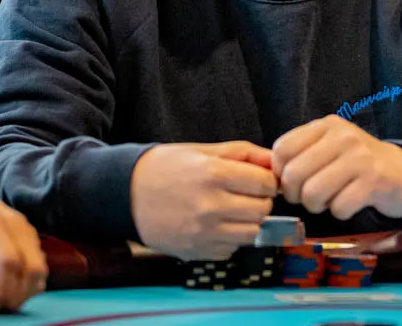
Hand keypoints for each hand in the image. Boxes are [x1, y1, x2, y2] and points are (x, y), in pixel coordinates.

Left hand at [0, 169, 47, 314]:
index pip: (7, 261)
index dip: (1, 290)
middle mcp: (15, 224)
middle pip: (33, 267)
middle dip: (17, 295)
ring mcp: (26, 228)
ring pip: (40, 267)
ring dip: (24, 290)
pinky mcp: (31, 234)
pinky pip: (39, 263)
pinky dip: (27, 281)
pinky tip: (5, 284)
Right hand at [130, 142, 277, 260]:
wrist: (127, 193)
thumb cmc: (167, 167)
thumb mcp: (204, 150)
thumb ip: (244, 153)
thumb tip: (275, 161)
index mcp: (214, 174)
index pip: (265, 184)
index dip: (267, 181)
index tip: (258, 180)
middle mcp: (211, 206)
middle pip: (262, 210)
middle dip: (260, 201)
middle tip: (246, 195)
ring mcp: (203, 232)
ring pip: (252, 234)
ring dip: (249, 222)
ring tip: (233, 211)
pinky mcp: (197, 251)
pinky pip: (231, 249)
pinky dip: (230, 239)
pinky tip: (215, 225)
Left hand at [272, 115, 401, 219]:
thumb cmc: (357, 164)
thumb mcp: (329, 148)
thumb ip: (301, 155)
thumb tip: (270, 176)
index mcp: (326, 126)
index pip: (282, 149)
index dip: (280, 173)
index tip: (293, 182)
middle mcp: (343, 136)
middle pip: (294, 175)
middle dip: (297, 195)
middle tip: (310, 197)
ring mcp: (360, 157)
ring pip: (313, 193)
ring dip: (317, 206)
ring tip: (329, 201)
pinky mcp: (375, 180)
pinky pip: (339, 207)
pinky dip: (340, 213)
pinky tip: (350, 204)